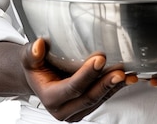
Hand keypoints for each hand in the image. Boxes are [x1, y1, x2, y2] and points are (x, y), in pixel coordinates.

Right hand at [21, 38, 136, 121]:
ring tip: (128, 74)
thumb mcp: (29, 57)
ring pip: (98, 100)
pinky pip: (103, 100)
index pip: (72, 87)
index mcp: (49, 97)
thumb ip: (33, 52)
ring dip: (114, 87)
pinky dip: (115, 89)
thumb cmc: (36, 66)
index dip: (87, 75)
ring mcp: (75, 111)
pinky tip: (126, 78)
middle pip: (88, 97)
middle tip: (120, 71)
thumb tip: (39, 45)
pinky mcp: (85, 108)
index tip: (100, 59)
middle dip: (105, 84)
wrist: (38, 78)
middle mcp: (63, 109)